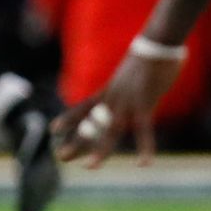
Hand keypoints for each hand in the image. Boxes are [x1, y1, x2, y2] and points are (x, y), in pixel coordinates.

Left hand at [54, 46, 182, 166]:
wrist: (157, 43)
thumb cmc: (150, 54)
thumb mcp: (134, 70)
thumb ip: (132, 81)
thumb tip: (138, 81)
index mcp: (110, 89)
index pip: (84, 107)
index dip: (69, 119)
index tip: (53, 129)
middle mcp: (113, 97)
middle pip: (92, 124)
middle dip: (77, 141)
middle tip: (61, 157)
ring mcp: (126, 101)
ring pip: (110, 130)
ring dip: (100, 150)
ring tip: (88, 167)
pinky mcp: (144, 104)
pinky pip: (143, 130)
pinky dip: (144, 148)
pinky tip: (143, 164)